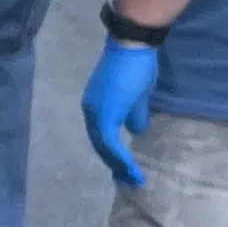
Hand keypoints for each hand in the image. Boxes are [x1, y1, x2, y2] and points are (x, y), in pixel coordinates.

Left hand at [83, 41, 158, 186]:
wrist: (133, 47)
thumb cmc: (136, 66)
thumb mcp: (137, 96)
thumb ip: (134, 114)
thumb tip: (136, 130)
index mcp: (95, 105)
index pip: (100, 135)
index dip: (112, 152)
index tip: (125, 167)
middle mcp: (90, 110)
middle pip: (99, 143)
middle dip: (114, 163)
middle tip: (128, 179)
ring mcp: (95, 111)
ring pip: (103, 146)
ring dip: (118, 164)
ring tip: (132, 179)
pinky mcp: (104, 114)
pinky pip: (110, 143)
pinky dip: (121, 158)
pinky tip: (132, 169)